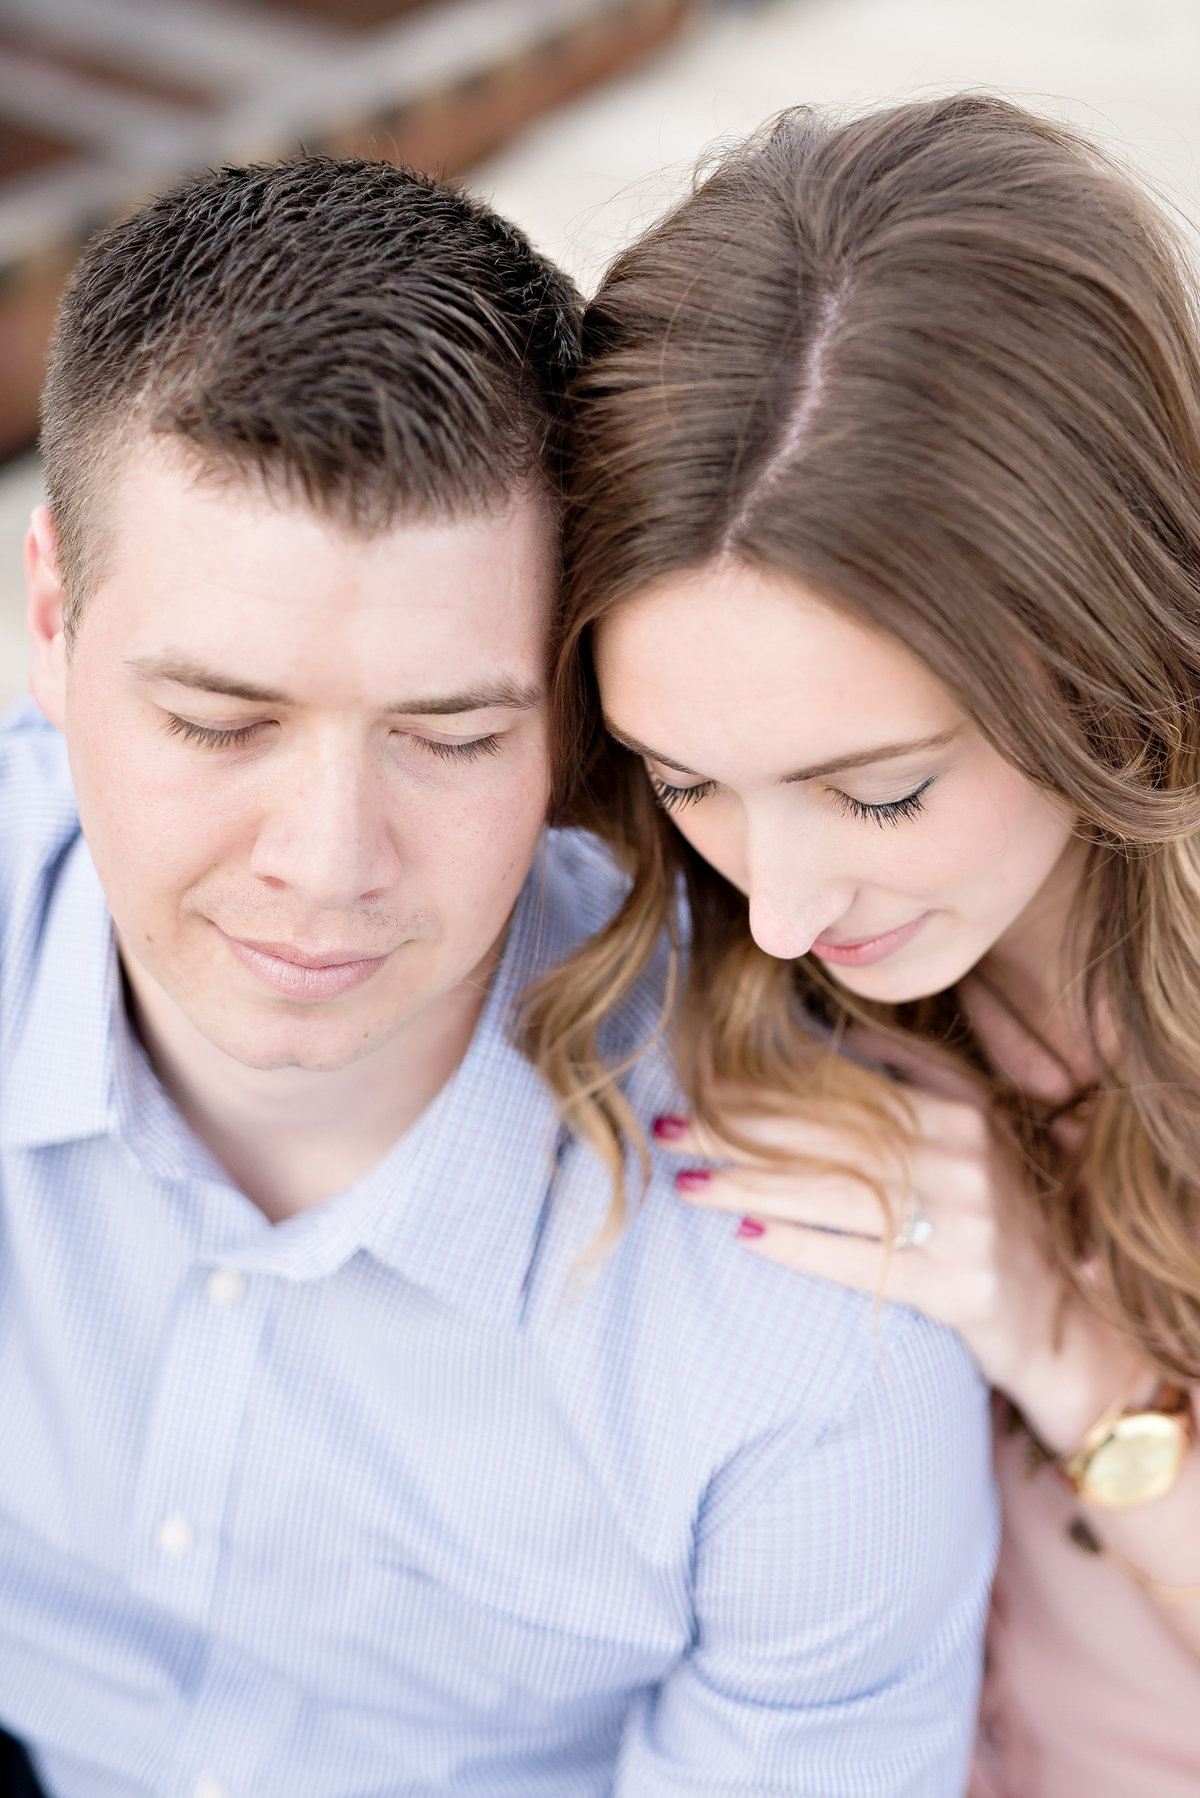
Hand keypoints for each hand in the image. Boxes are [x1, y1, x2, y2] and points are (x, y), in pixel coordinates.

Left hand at [657, 1042, 1147, 1452]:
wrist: (1058, 1317)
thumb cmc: (993, 1214)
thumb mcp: (969, 1131)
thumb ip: (908, 1079)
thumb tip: (824, 1033)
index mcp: (957, 1109)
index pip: (842, 1090)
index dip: (766, 1087)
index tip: (700, 1084)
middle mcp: (960, 1157)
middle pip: (825, 1136)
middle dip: (736, 1132)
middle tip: (668, 1129)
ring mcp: (963, 1222)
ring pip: (832, 1193)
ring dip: (749, 1187)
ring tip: (687, 1183)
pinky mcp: (957, 1287)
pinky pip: (859, 1261)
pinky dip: (798, 1247)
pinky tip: (745, 1237)